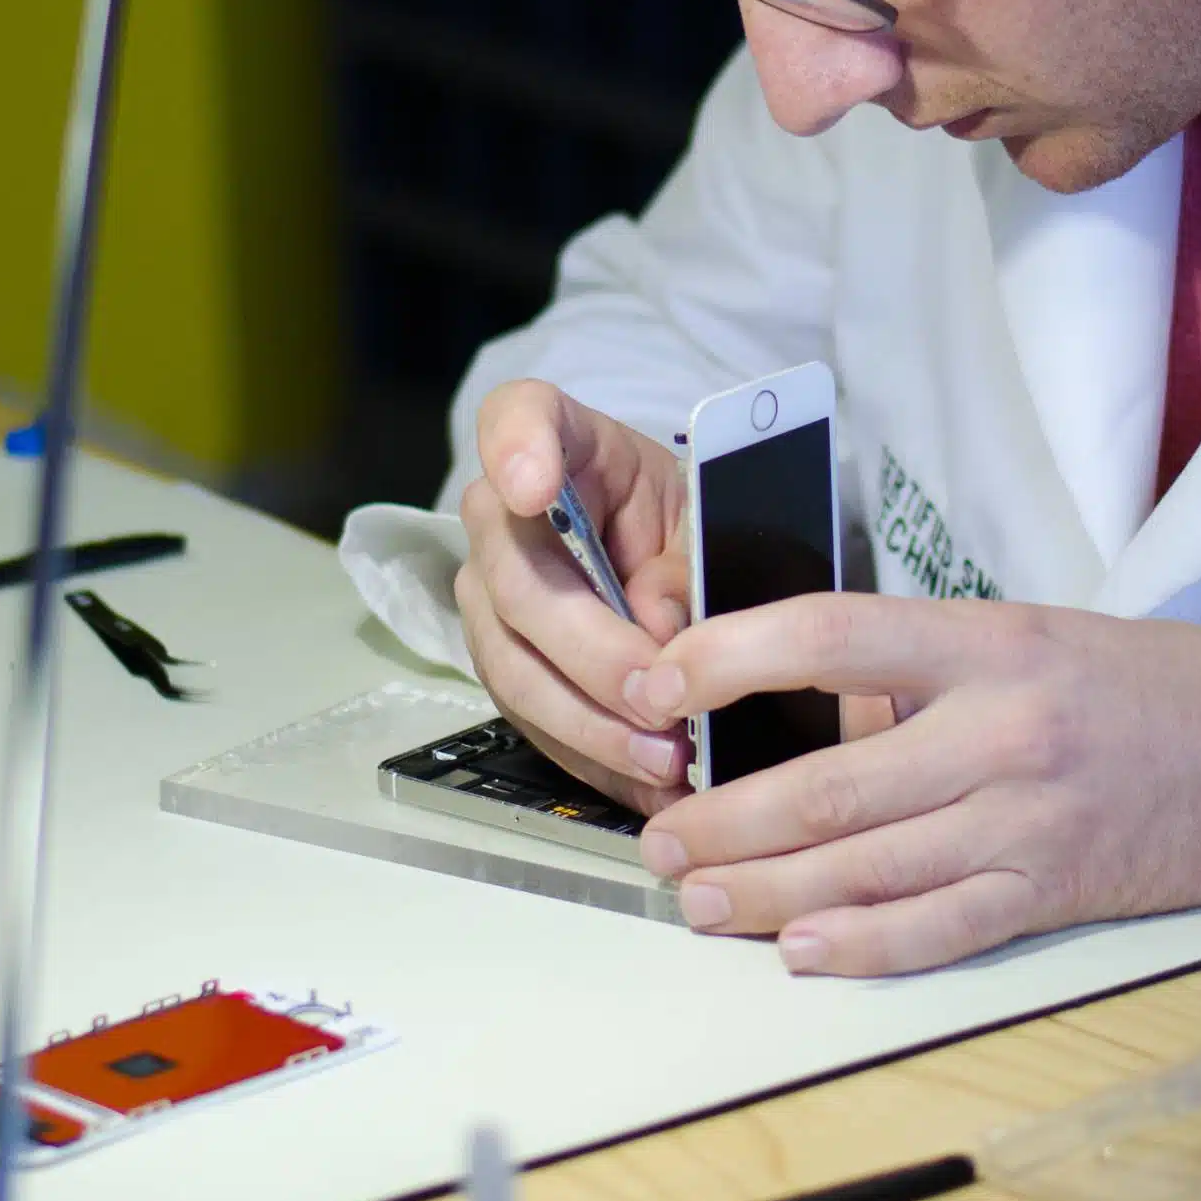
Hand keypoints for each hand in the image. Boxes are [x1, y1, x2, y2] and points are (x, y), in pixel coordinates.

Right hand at [456, 380, 692, 814]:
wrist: (668, 558)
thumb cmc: (689, 523)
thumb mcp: (711, 524)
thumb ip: (689, 566)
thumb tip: (662, 635)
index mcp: (563, 443)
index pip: (517, 418)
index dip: (516, 449)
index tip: (534, 487)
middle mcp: (502, 517)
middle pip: (519, 581)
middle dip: (593, 653)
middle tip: (660, 702)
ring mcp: (490, 595)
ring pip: (516, 667)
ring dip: (593, 724)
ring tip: (666, 759)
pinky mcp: (502, 665)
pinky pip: (531, 720)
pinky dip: (592, 756)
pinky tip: (645, 782)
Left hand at [626, 595, 1200, 973]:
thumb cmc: (1142, 686)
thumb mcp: (1031, 632)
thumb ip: (922, 665)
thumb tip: (792, 701)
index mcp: (990, 644)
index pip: (831, 635)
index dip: (729, 659)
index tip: (659, 683)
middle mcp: (1003, 733)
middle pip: (830, 786)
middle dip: (724, 819)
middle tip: (657, 838)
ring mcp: (1028, 825)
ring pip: (867, 869)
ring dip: (765, 894)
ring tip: (696, 899)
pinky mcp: (1052, 895)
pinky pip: (939, 931)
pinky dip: (862, 948)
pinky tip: (798, 952)